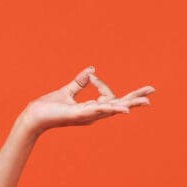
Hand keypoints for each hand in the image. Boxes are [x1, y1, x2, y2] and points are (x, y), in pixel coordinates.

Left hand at [19, 66, 154, 135]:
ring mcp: (88, 115)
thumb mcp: (67, 91)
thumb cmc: (48, 107)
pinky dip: (112, 109)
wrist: (34, 116)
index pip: (107, 95)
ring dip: (129, 104)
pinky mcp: (80, 115)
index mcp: (91, 108)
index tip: (91, 75)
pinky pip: (99, 111)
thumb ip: (79, 82)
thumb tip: (91, 70)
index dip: (101, 83)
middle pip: (119, 105)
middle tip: (152, 91)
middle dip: (135, 98)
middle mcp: (93, 114)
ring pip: (113, 109)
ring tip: (146, 101)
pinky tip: (124, 110)